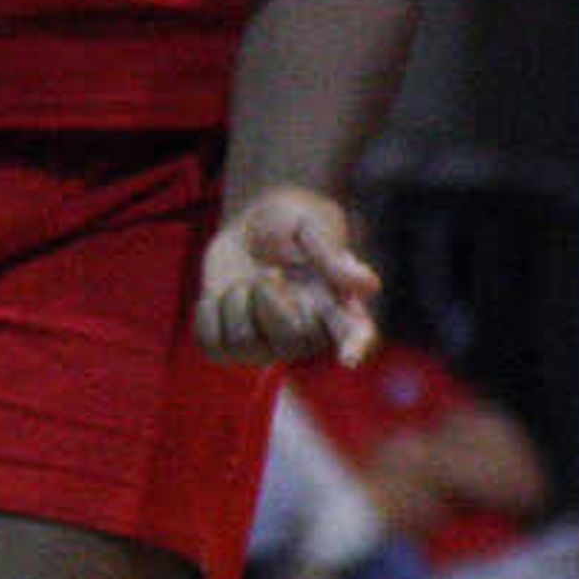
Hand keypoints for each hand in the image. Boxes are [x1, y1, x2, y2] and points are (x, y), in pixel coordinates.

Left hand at [194, 186, 378, 365]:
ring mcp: (269, 344)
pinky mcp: (233, 344)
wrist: (253, 225)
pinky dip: (208, 314)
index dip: (354, 345)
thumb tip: (369, 286)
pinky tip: (220, 295)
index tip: (350, 358)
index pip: (356, 332)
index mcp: (339, 304)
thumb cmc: (294, 220)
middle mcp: (308, 333)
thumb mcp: (312, 226)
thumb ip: (333, 258)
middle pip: (287, 339)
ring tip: (246, 280)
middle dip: (268, 298)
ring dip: (235, 301)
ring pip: (243, 342)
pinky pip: (211, 346)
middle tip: (270, 270)